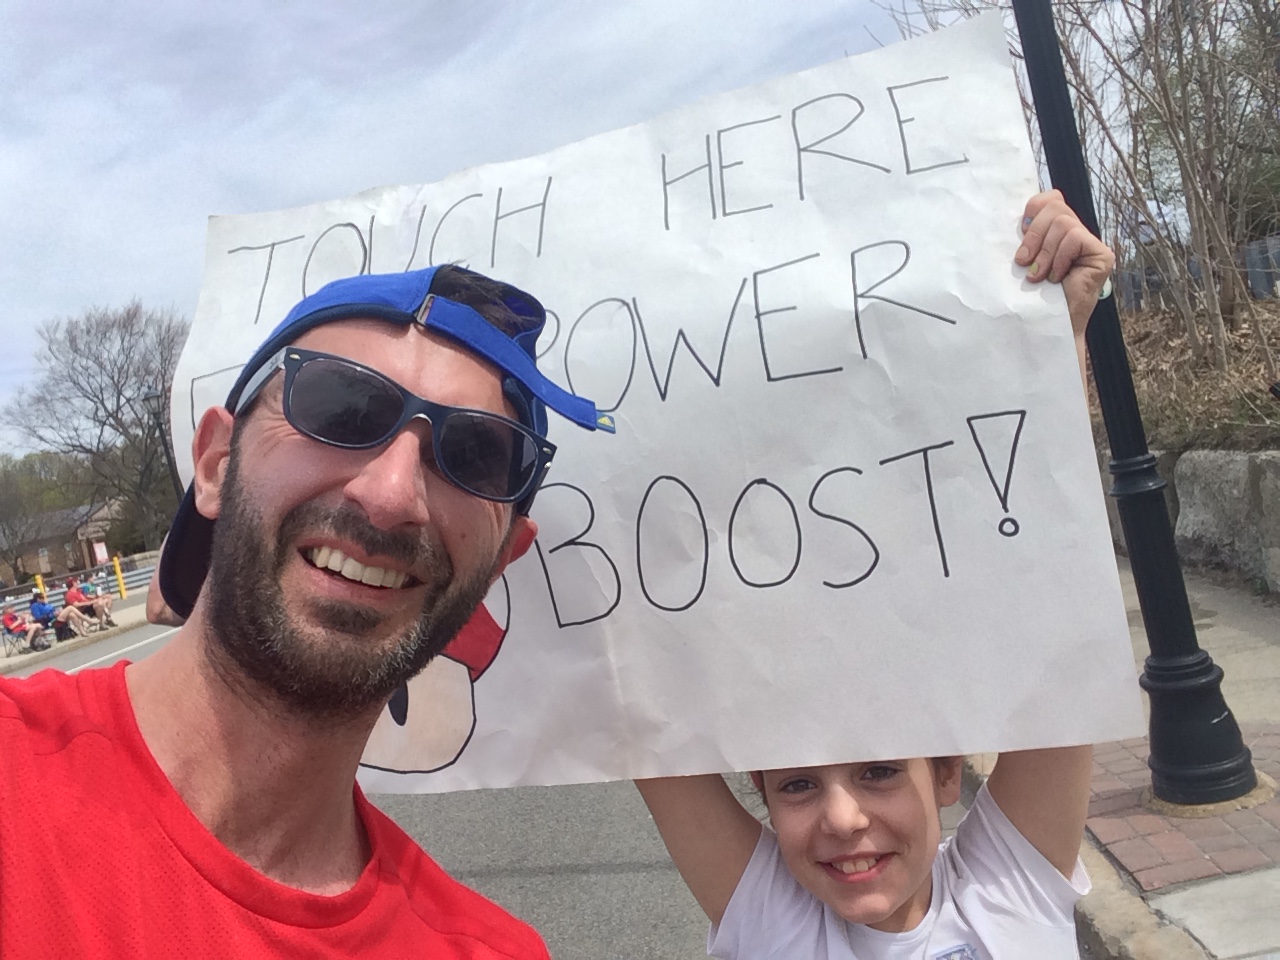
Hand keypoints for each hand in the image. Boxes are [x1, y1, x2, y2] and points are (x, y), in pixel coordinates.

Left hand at [1016, 189, 1114, 340]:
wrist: (1046, 324)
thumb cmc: (1031, 295)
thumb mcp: (1023, 258)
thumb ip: (1026, 236)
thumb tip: (1021, 218)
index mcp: (1056, 231)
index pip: (1051, 198)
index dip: (1035, 208)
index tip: (1021, 230)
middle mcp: (1076, 233)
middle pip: (1055, 207)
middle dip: (1034, 234)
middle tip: (1024, 261)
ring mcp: (1091, 244)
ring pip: (1063, 223)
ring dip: (1044, 253)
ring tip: (1038, 276)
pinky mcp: (1102, 254)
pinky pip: (1075, 238)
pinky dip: (1060, 258)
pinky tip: (1057, 278)